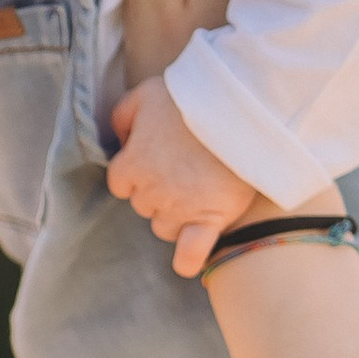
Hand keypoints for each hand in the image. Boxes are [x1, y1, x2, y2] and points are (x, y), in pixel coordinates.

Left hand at [106, 81, 253, 276]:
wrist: (238, 110)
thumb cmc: (191, 97)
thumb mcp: (144, 93)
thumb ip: (122, 116)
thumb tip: (121, 138)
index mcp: (131, 165)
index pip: (120, 184)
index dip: (136, 173)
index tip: (155, 160)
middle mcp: (150, 193)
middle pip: (143, 206)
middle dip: (157, 192)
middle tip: (182, 169)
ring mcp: (179, 209)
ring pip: (163, 228)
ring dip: (173, 217)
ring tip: (196, 194)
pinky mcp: (209, 219)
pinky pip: (191, 251)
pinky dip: (188, 258)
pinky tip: (187, 263)